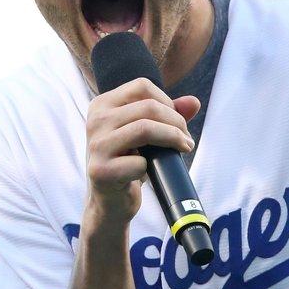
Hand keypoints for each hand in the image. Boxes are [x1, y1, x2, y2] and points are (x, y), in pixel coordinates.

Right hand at [85, 77, 198, 224]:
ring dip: (172, 139)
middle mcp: (95, 120)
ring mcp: (96, 145)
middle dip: (176, 123)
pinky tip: (149, 172)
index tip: (176, 121)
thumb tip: (193, 102)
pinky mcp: (100, 171)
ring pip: (145, 129)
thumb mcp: (145, 134)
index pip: (142, 87)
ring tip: (183, 149)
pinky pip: (139, 162)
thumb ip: (168, 115)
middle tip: (186, 140)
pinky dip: (150, 167)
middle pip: (148, 107)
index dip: (167, 102)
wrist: (109, 202)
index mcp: (102, 105)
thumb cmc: (128, 163)